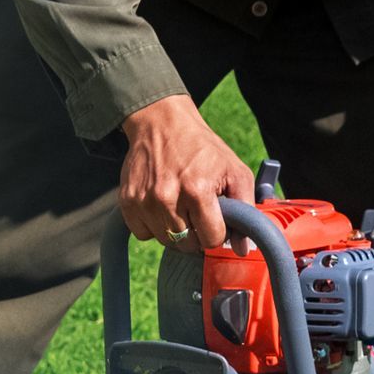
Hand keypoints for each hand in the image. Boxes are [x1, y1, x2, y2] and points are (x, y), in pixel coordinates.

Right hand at [118, 95, 253, 247]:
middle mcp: (167, 198)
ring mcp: (144, 202)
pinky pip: (143, 234)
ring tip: (180, 205)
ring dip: (176, 230)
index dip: (217, 231)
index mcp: (197, 190)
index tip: (215, 216)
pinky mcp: (127, 202)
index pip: (211, 239)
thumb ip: (245, 210)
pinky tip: (160, 205)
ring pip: (166, 242)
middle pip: (188, 245)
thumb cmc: (202, 148)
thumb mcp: (234, 170)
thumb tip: (243, 249)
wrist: (161, 123)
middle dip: (197, 232)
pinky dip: (153, 226)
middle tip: (197, 210)